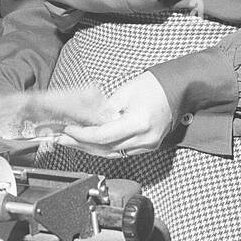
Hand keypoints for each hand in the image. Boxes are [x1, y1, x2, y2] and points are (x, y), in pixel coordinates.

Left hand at [59, 71, 173, 157]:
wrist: (178, 89)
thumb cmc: (154, 86)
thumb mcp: (124, 92)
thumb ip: (105, 110)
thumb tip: (86, 120)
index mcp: (138, 123)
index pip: (103, 136)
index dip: (83, 135)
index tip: (68, 130)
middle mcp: (144, 139)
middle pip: (106, 148)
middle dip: (81, 144)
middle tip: (62, 139)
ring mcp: (148, 145)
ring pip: (113, 154)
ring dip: (91, 148)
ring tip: (72, 142)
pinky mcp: (148, 146)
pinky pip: (122, 152)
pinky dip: (106, 148)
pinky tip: (92, 143)